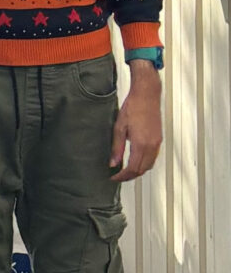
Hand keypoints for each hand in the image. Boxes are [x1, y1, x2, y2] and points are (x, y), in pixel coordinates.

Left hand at [111, 62, 162, 179]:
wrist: (147, 95)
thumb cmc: (132, 107)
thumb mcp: (119, 127)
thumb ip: (117, 148)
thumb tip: (113, 163)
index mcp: (141, 144)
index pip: (132, 168)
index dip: (122, 176)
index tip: (113, 177)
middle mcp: (152, 146)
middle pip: (142, 170)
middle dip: (129, 176)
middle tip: (117, 176)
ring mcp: (157, 143)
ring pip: (149, 165)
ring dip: (137, 171)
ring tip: (124, 170)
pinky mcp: (159, 140)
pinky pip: (153, 158)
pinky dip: (144, 163)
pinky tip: (134, 160)